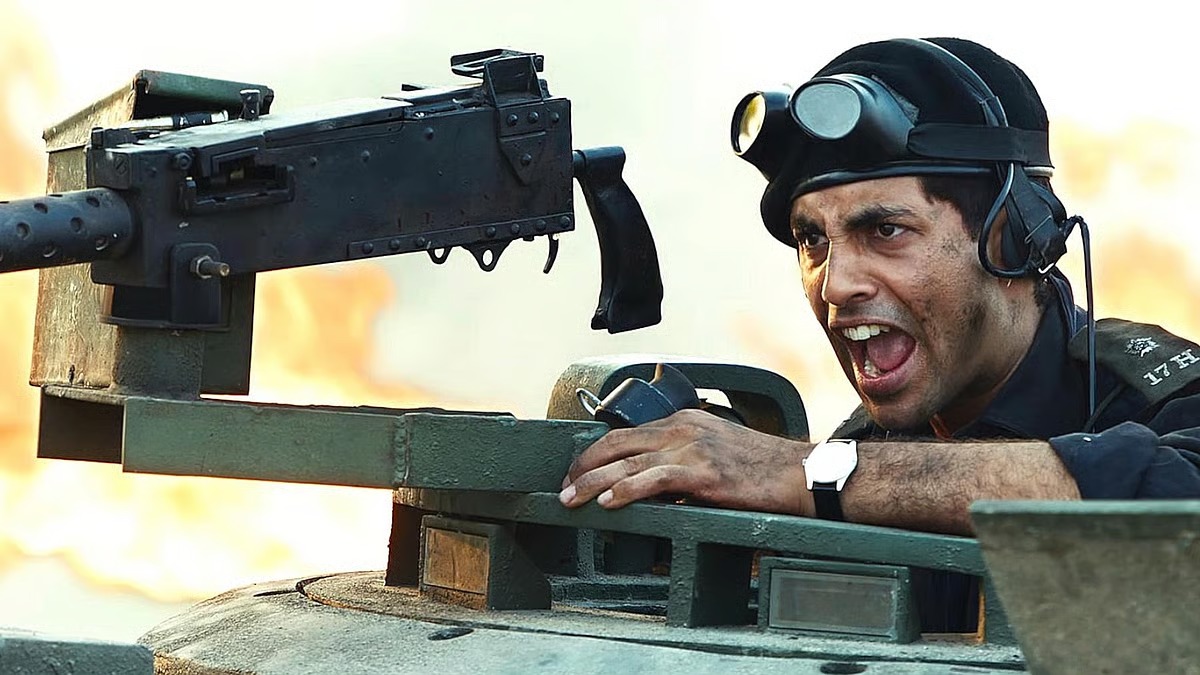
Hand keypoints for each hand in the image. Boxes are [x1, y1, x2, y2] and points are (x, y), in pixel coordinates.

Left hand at [559, 408, 814, 514]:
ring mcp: (692, 448)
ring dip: (592, 483)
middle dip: (583, 467)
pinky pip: (653, 480)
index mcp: (683, 420)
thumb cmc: (761, 467)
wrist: (799, 473)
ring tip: (570, 499)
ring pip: (627, 463)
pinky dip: (625, 491)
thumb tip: (648, 480)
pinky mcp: (703, 472)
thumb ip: (681, 457)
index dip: (594, 454)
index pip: (625, 434)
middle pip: (616, 444)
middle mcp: (683, 428)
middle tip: (562, 487)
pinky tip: (608, 503)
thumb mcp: (714, 449)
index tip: (576, 472)